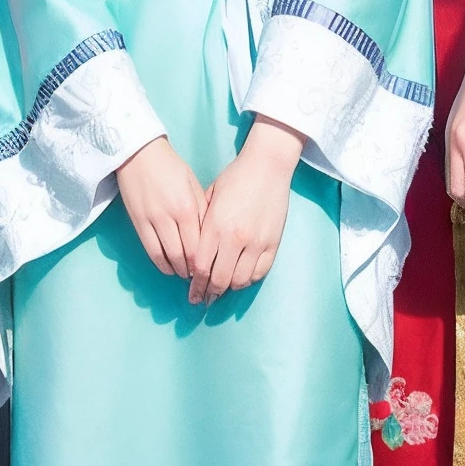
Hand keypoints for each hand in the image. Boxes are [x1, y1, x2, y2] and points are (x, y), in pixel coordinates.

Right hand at [117, 138, 206, 278]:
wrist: (139, 154)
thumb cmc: (171, 167)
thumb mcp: (193, 185)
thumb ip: (202, 211)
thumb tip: (209, 238)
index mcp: (187, 206)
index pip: (199, 246)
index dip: (205, 262)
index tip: (210, 268)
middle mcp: (169, 216)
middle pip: (183, 255)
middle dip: (192, 270)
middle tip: (200, 276)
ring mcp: (151, 220)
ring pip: (165, 257)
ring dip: (176, 269)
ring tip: (184, 272)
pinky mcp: (137, 222)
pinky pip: (150, 250)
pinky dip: (160, 262)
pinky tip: (168, 266)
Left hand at [190, 116, 302, 306]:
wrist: (267, 166)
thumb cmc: (234, 178)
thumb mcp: (209, 199)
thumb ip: (201, 227)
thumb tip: (193, 254)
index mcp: (216, 226)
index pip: (201, 266)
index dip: (195, 283)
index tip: (192, 291)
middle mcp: (236, 238)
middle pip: (220, 279)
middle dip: (209, 292)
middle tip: (203, 299)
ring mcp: (257, 242)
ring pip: (240, 280)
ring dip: (228, 288)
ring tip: (221, 290)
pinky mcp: (273, 242)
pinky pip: (259, 272)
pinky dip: (248, 280)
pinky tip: (240, 279)